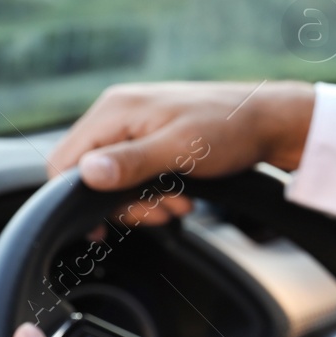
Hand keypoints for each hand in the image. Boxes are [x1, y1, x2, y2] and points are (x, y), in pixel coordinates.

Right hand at [46, 80, 316, 225]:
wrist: (269, 121)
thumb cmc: (230, 128)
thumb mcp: (180, 149)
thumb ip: (132, 162)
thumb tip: (87, 174)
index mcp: (116, 110)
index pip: (66, 160)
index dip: (76, 196)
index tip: (100, 226)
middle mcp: (119, 114)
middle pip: (90, 174)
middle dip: (123, 202)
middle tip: (159, 212)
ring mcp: (135, 126)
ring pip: (115, 179)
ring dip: (144, 201)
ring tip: (178, 204)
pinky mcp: (152, 138)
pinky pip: (136, 174)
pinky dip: (155, 192)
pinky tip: (182, 196)